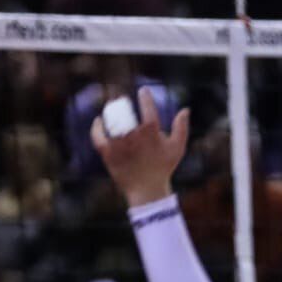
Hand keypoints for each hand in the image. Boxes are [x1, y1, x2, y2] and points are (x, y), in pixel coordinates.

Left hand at [90, 88, 190, 207]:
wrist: (147, 190)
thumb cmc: (163, 168)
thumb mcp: (177, 148)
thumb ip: (182, 127)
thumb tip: (185, 109)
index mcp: (151, 132)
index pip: (147, 106)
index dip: (145, 96)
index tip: (143, 91)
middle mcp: (133, 135)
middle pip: (124, 111)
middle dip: (122, 101)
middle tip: (121, 99)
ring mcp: (119, 143)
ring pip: (111, 121)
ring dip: (109, 111)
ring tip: (111, 107)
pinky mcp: (108, 153)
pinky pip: (98, 136)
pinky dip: (97, 127)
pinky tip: (99, 121)